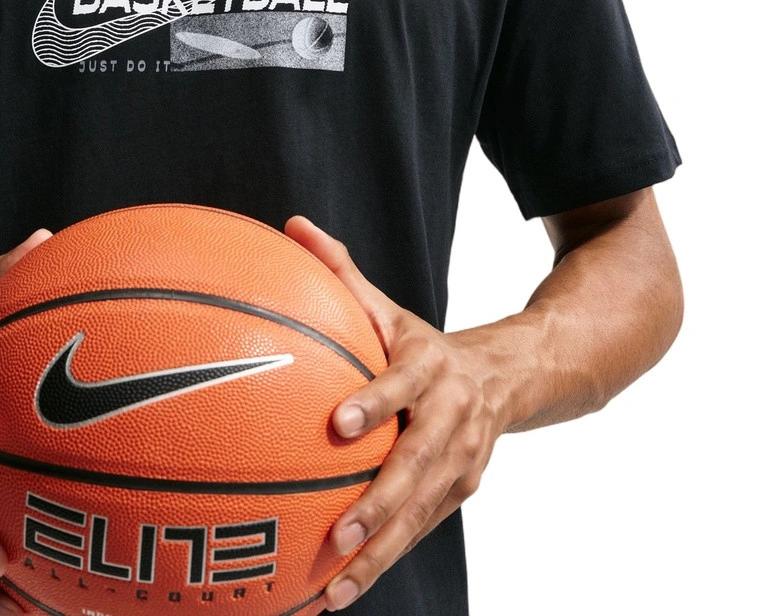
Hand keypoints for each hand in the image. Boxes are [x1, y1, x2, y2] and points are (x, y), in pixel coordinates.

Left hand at [284, 216, 507, 609]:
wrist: (510, 379)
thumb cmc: (422, 343)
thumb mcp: (388, 306)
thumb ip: (341, 270)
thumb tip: (292, 224)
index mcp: (431, 369)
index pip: (403, 386)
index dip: (376, 403)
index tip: (338, 424)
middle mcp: (452, 421)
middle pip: (418, 469)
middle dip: (381, 507)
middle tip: (338, 536)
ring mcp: (460, 466)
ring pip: (420, 518)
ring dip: (379, 557)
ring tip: (331, 592)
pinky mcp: (458, 497)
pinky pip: (418, 535)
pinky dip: (383, 566)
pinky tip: (334, 596)